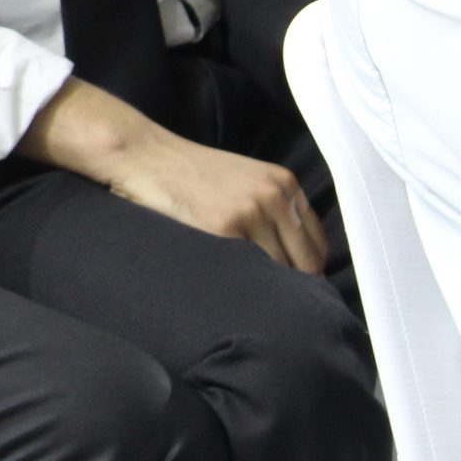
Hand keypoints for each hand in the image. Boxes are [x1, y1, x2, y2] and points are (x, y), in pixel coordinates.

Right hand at [19, 79, 324, 273]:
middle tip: (270, 305)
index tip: (293, 290)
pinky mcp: (223, 229)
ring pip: (278, 273)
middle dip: (292, 289)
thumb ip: (272, 211)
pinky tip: (227, 288)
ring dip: (266, 292)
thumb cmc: (187, 174)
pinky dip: (242, 286)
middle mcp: (273, 196)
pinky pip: (246, 273)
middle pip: (305, 265)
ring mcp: (249, 212)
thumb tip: (297, 265)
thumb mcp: (243, 180)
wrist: (143, 155)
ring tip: (247, 299)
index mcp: (283, 184)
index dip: (307, 273)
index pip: (318, 247)